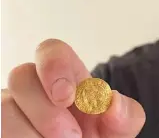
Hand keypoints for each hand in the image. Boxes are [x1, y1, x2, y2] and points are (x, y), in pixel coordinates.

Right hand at [1, 39, 145, 137]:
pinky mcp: (4, 128)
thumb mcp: (118, 127)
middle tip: (71, 136)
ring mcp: (15, 110)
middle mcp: (37, 89)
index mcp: (68, 79)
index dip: (54, 66)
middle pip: (21, 76)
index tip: (68, 97)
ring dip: (28, 132)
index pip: (51, 50)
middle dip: (45, 110)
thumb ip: (125, 114)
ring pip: (4, 107)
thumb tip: (113, 101)